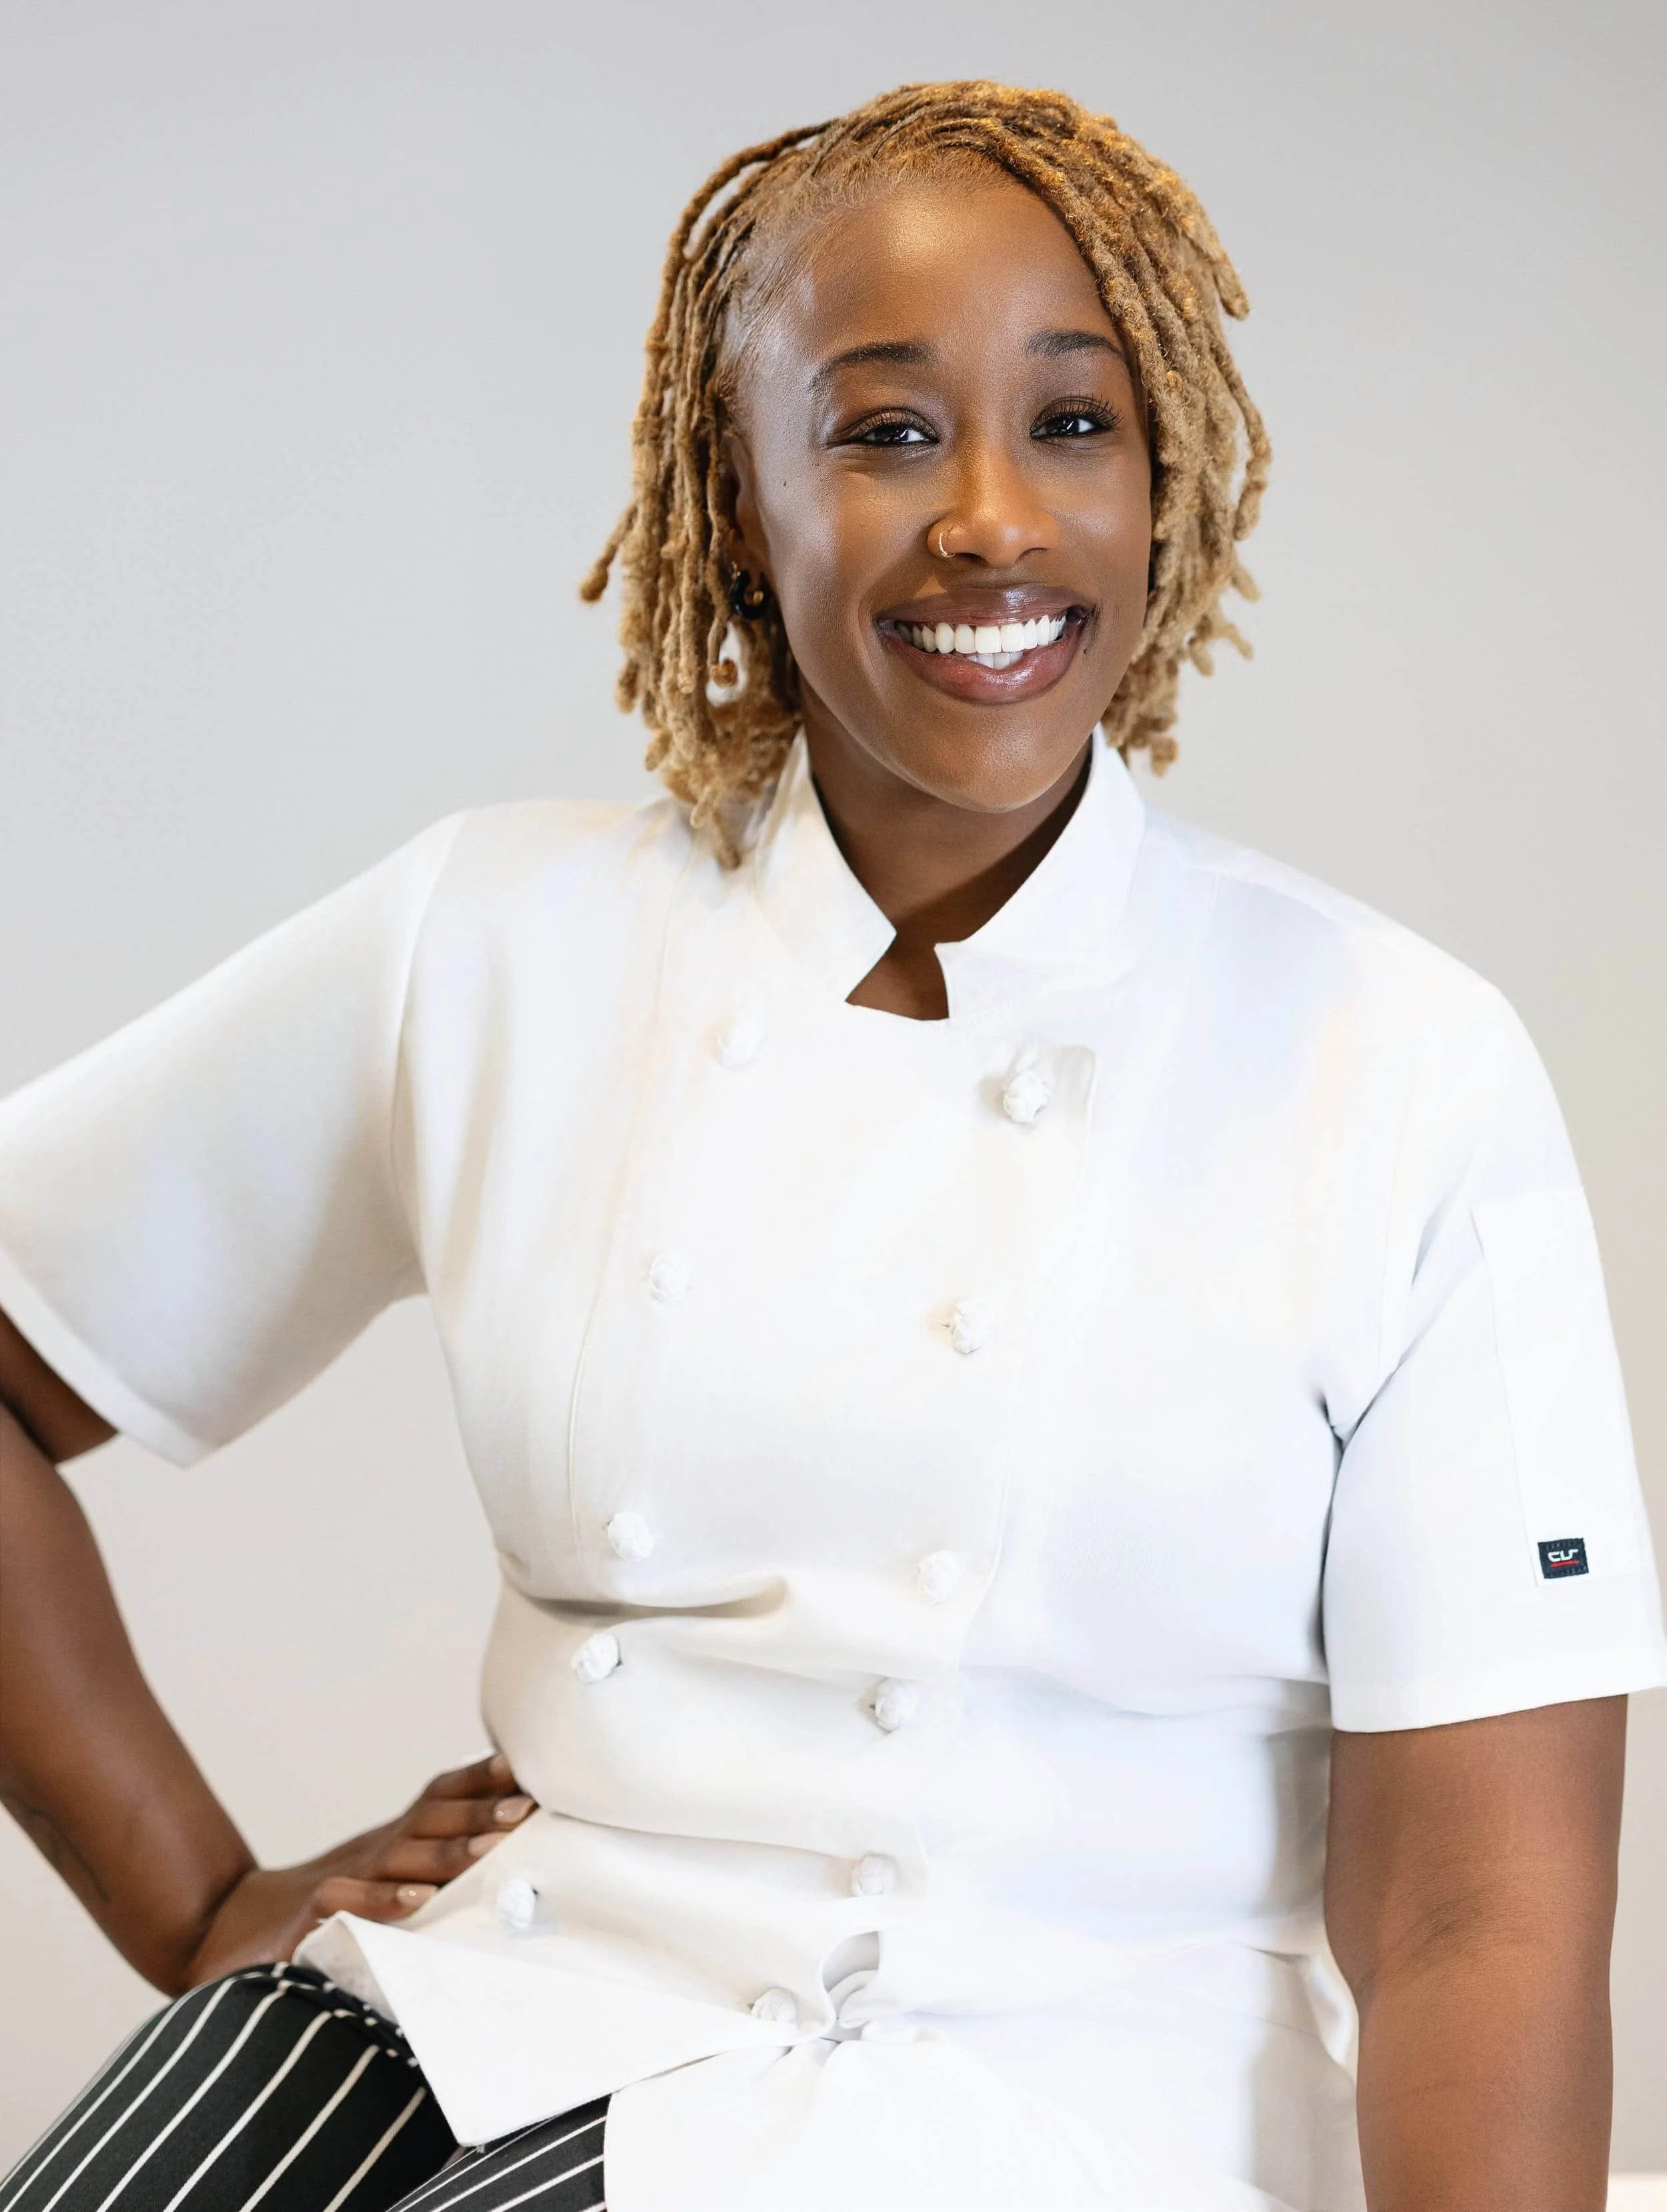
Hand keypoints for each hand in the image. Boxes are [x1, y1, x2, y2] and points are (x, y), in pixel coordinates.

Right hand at [186, 1753, 533, 1984]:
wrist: (230, 1931)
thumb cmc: (323, 1909)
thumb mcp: (382, 1880)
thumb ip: (431, 1866)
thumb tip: (505, 1853)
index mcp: (392, 1841)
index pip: (440, 1798)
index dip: (481, 1780)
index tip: (527, 1769)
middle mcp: (372, 1852)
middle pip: (432, 1820)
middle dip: (482, 1811)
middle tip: (529, 1808)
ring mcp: (341, 1881)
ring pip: (400, 1858)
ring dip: (449, 1853)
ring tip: (494, 1848)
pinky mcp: (309, 1919)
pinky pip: (348, 1903)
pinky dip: (382, 1900)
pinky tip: (417, 1901)